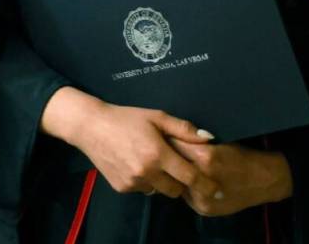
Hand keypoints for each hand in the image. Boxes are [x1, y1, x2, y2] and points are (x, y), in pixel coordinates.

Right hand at [40, 86, 220, 198]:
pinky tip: (139, 163)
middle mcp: (146, 173)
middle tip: (181, 167)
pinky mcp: (121, 188)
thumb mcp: (158, 117)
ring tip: (156, 161)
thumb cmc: (128, 118)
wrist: (92, 128)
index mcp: (158, 154)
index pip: (188, 176)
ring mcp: (132, 183)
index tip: (215, 188)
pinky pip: (143, 189)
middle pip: (175, 190)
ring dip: (163, 181)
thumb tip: (208, 138)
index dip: (204, 183)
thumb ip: (184, 129)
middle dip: (182, 182)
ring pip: (159, 190)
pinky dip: (147, 181)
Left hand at [170, 140, 292, 215]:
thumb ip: (199, 144)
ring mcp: (201, 198)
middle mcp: (201, 179)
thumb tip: (178, 140)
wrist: (265, 180)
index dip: (170, 140)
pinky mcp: (203, 209)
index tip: (165, 134)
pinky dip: (186, 188)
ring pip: (177, 184)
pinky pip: (187, 196)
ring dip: (176, 175)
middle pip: (174, 166)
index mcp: (206, 157)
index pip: (176, 146)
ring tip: (177, 166)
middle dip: (170, 158)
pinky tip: (190, 180)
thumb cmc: (246, 156)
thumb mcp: (223, 143)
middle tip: (167, 150)